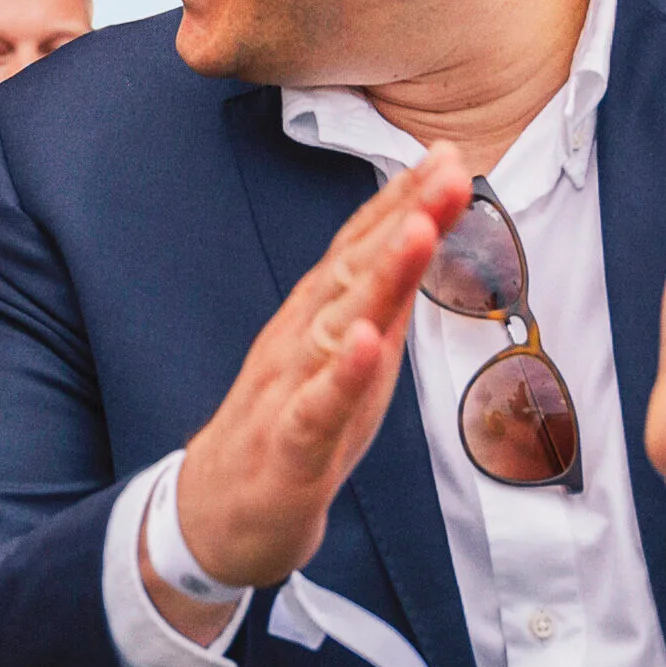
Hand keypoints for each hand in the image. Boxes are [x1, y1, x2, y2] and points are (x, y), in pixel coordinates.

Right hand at [169, 149, 470, 597]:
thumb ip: (378, 302)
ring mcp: (289, 388)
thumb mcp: (346, 359)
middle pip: (355, 270)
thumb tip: (423, 237)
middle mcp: (300, 338)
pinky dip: (342, 374)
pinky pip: (315, 407)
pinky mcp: (288, 446)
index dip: (404, 201)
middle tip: (448, 171)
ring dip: (380, 276)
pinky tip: (366, 342)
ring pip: (338, 325)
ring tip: (419, 231)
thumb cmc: (293, 428)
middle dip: (405, 218)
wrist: (217, 511)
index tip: (447, 154)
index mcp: (318, 317)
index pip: (361, 247)